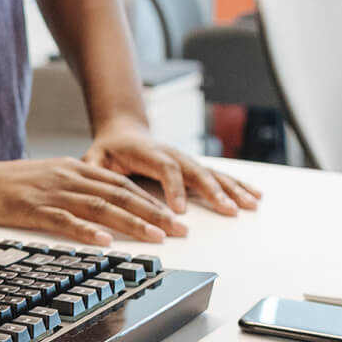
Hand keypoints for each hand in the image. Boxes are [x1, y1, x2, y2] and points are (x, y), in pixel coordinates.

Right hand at [0, 155, 186, 245]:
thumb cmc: (9, 185)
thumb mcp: (50, 178)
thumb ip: (77, 189)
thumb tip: (106, 208)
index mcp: (74, 169)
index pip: (122, 184)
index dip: (151, 200)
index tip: (175, 215)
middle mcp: (68, 177)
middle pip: (119, 194)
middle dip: (154, 212)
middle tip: (179, 230)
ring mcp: (51, 192)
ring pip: (100, 207)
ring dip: (131, 222)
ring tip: (156, 236)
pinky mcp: (32, 208)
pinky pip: (64, 220)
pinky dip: (87, 231)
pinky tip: (105, 241)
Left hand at [81, 119, 261, 217]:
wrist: (124, 130)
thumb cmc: (109, 148)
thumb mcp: (94, 156)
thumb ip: (92, 169)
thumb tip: (86, 182)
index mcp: (149, 153)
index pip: (165, 169)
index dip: (174, 188)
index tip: (180, 210)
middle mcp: (172, 155)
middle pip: (196, 171)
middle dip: (213, 191)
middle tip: (228, 210)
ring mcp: (186, 160)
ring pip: (213, 173)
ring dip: (232, 189)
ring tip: (249, 205)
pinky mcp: (194, 167)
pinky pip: (218, 175)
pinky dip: (237, 185)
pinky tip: (254, 196)